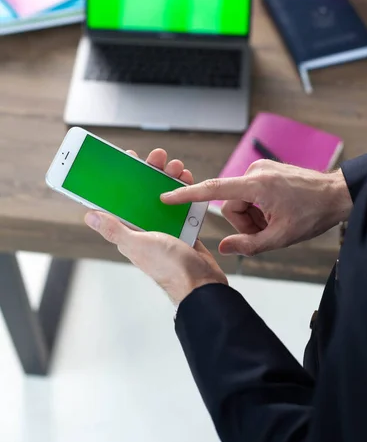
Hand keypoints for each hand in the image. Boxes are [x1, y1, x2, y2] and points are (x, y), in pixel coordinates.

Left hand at [84, 148, 227, 305]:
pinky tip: (189, 181)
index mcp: (132, 231)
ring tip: (178, 168)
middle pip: (146, 192)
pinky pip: (184, 205)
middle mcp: (147, 228)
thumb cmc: (170, 268)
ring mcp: (167, 227)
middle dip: (152, 172)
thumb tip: (90, 216)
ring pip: (166, 196)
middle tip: (159, 157)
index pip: (123, 200)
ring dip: (171, 179)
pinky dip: (187, 192)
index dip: (125, 178)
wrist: (202, 284)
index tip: (129, 159)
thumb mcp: (139, 245)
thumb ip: (116, 230)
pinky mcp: (185, 228)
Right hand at [161, 160, 352, 256]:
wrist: (337, 194)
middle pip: (230, 204)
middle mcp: (255, 172)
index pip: (213, 189)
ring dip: (252, 216)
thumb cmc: (313, 214)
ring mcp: (261, 169)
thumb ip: (248, 245)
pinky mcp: (266, 170)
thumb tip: (223, 248)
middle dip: (244, 223)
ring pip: (240, 200)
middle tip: (266, 232)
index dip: (188, 194)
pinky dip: (257, 207)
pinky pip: (250, 192)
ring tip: (274, 222)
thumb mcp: (281, 237)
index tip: (167, 196)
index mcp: (256, 185)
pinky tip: (276, 212)